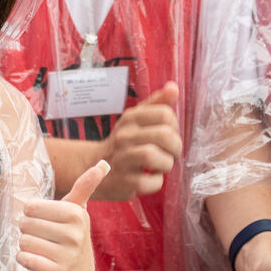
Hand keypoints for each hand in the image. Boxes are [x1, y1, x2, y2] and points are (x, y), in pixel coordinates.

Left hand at [17, 159, 109, 270]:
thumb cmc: (72, 233)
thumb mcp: (78, 210)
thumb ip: (85, 186)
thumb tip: (103, 164)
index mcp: (76, 213)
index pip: (31, 207)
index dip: (30, 213)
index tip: (43, 219)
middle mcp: (74, 234)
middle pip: (25, 224)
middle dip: (27, 230)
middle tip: (42, 236)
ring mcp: (68, 255)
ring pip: (24, 242)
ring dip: (26, 245)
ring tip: (41, 248)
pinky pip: (25, 259)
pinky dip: (23, 258)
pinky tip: (34, 259)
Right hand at [96, 83, 181, 199]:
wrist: (94, 166)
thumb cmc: (124, 141)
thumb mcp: (137, 119)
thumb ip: (157, 104)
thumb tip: (174, 88)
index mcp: (131, 118)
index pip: (165, 114)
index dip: (174, 126)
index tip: (167, 133)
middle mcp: (124, 136)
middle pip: (164, 135)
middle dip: (175, 146)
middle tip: (170, 152)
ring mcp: (123, 159)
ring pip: (157, 157)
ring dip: (167, 163)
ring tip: (160, 165)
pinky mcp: (125, 182)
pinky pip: (153, 182)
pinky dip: (157, 181)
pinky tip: (149, 177)